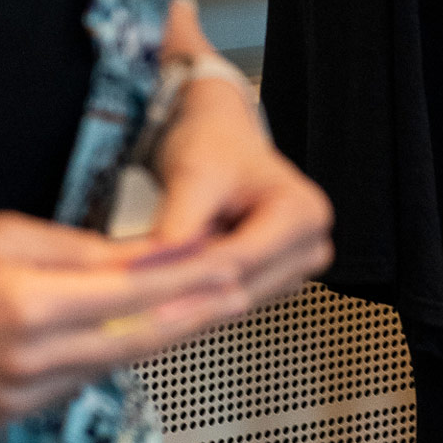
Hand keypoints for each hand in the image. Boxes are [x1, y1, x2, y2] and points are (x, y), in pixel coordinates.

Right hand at [0, 214, 257, 425]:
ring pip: (110, 366)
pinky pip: (75, 385)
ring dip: (155, 339)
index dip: (190, 283)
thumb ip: (86, 253)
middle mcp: (26, 360)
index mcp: (28, 305)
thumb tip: (154, 257)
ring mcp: (15, 396)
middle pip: (136, 342)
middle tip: (243, 296)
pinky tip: (131, 336)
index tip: (232, 266)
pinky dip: (105, 358)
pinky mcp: (5, 416)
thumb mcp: (10, 232)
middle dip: (196, 318)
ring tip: (201, 309)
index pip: (133, 297)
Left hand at [148, 72, 332, 306]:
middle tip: (132, 299)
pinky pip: (230, 302)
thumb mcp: (194, 176)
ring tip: (142, 295)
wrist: (219, 139)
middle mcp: (310, 245)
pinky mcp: (274, 281)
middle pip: (240, 288)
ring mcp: (295, 268)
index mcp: (303, 213)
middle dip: (184, 293)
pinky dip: (194, 299)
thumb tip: (152, 269)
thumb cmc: (216, 147)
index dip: (187, 273)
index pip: (241, 258)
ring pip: (232, 303)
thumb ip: (178, 226)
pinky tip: (162, 295)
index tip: (140, 283)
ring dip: (187, 301)